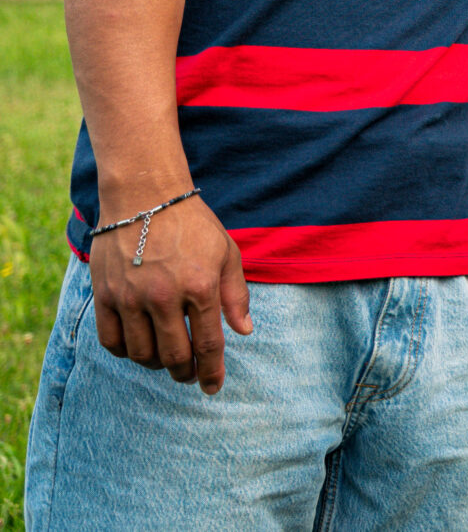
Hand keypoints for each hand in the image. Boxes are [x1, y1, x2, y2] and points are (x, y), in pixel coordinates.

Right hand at [88, 194, 250, 393]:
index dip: (211, 372)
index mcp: (201, 285)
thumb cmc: (193, 225)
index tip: (212, 388)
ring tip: (166, 359)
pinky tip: (139, 347)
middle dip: (184, 373)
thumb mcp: (227, 253)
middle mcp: (165, 296)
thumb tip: (244, 331)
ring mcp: (130, 297)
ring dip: (156, 365)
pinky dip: (126, 352)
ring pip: (141, 354)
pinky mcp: (105, 296)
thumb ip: (236, 295)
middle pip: (173, 356)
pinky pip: (112, 341)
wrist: (145, 197)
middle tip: (189, 375)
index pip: (208, 344)